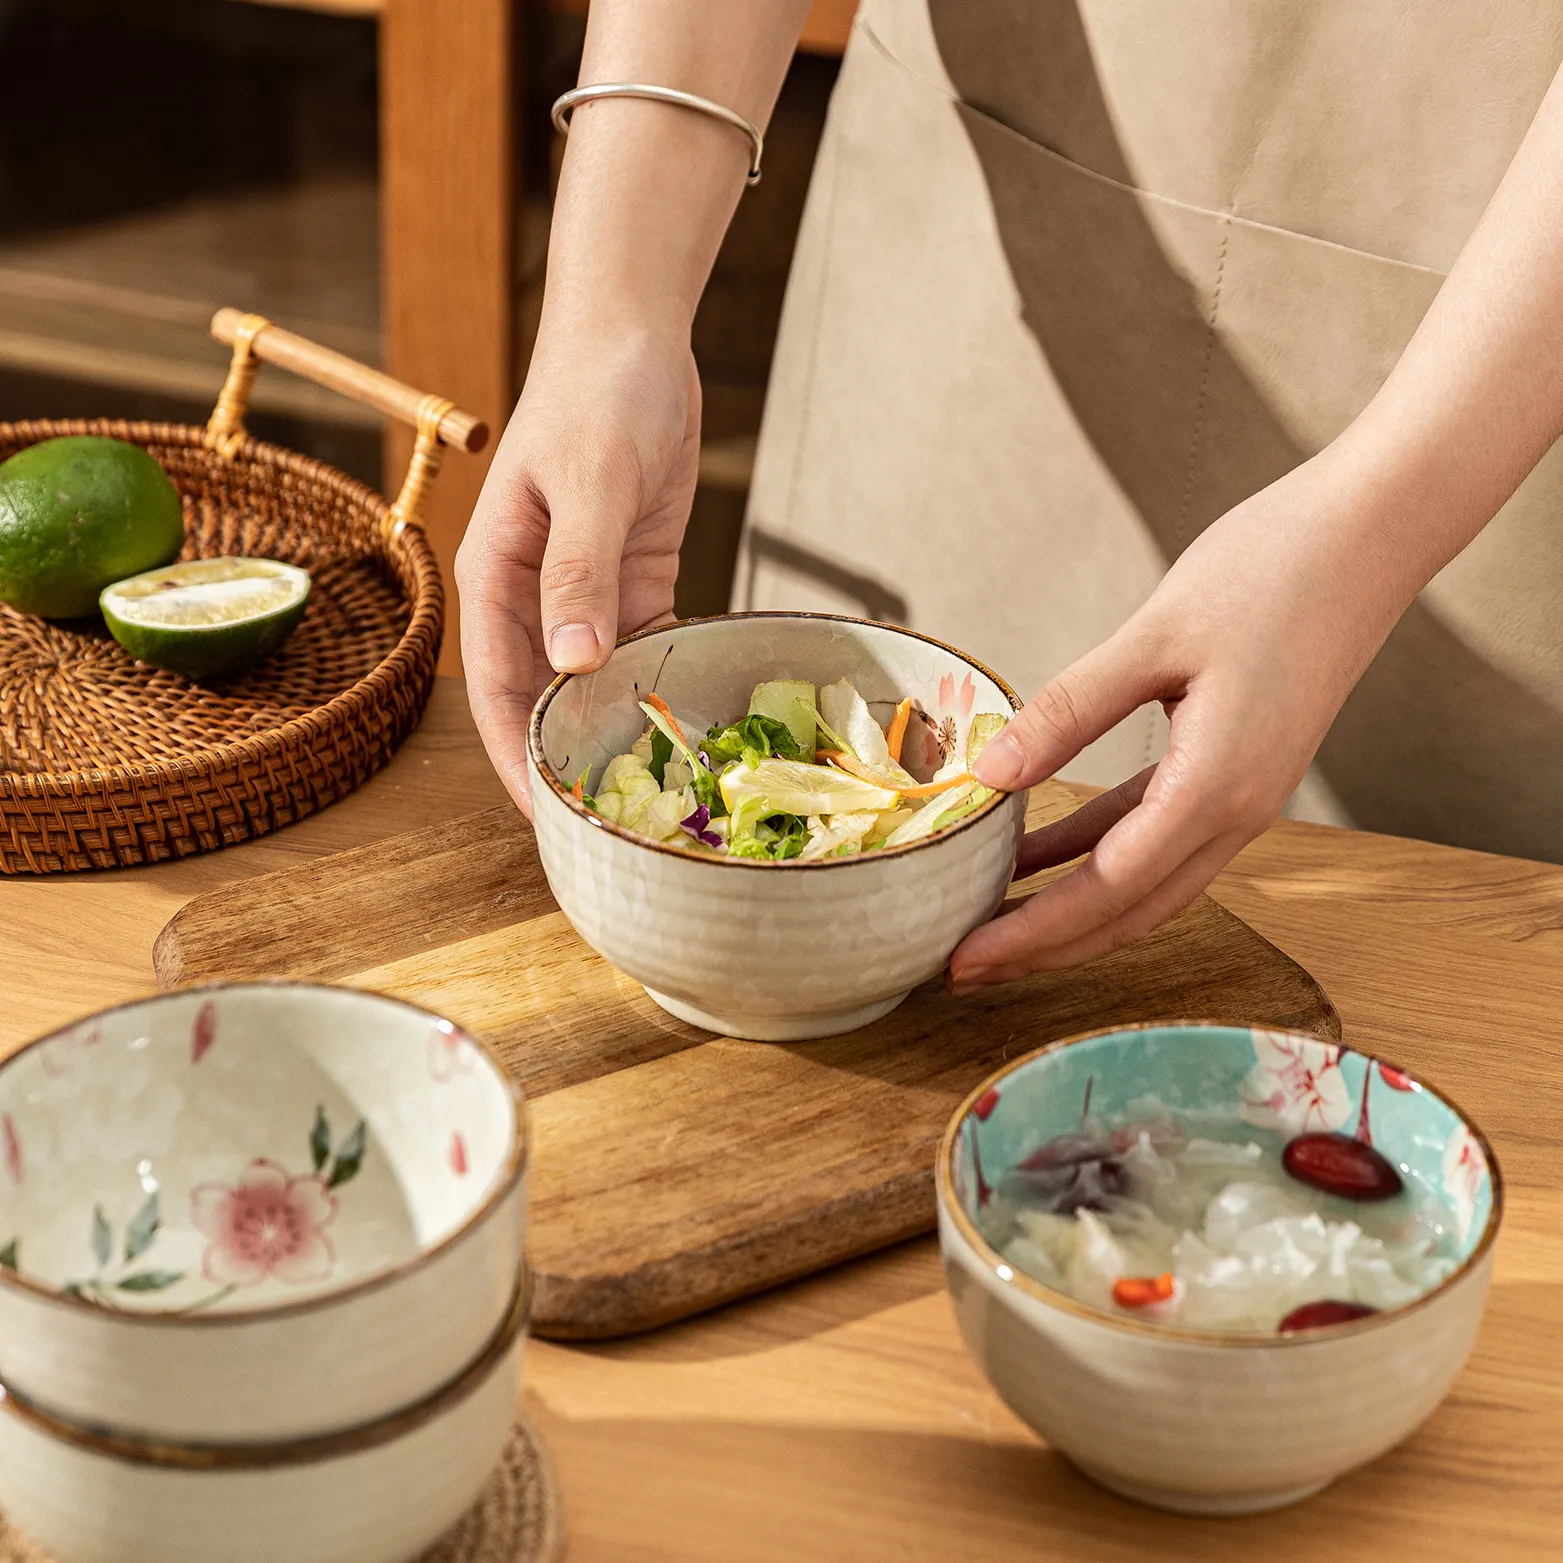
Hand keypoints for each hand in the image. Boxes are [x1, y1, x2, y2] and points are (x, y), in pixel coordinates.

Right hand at [456, 317, 700, 812]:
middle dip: (566, 755)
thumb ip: (581, 575)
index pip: (496, 685)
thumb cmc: (596, 394)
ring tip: (654, 786)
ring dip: (617, 725)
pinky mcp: (635, 576)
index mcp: (496, 574)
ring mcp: (585, 588)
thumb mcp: (589, 484)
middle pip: (543, 694)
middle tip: (607, 820)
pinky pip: (644, 645)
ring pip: (595, 678)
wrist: (638, 334)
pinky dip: (660, 680)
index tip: (545, 815)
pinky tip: (689, 718)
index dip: (515, 754)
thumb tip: (573, 666)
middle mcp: (534, 592)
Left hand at [949, 453, 1411, 984]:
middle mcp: (1236, 811)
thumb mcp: (1154, 635)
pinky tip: (1036, 852)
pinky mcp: (1237, 771)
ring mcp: (1243, 796)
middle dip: (1042, 948)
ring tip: (990, 924)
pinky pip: (1154, 834)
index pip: (1105, 891)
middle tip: (960, 970)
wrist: (1371, 532)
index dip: (1028, 934)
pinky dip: (1094, 853)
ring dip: (1068, 912)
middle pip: (1126, 912)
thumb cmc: (1272, 569)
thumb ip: (1069, 710)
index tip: (960, 961)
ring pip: (1143, 886)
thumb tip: (988, 776)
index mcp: (1216, 786)